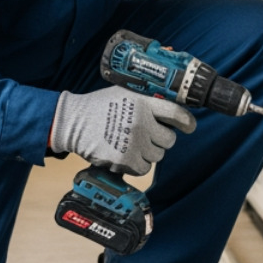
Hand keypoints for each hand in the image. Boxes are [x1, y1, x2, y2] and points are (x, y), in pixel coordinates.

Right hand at [50, 86, 196, 175]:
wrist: (74, 122)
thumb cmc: (99, 106)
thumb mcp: (125, 93)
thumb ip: (147, 100)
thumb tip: (172, 111)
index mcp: (143, 103)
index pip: (176, 114)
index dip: (187, 122)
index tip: (189, 127)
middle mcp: (142, 122)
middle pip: (169, 139)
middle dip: (161, 139)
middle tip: (147, 135)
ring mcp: (134, 142)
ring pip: (157, 155)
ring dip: (148, 152)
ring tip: (131, 143)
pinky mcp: (125, 160)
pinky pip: (144, 168)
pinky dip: (136, 165)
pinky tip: (125, 153)